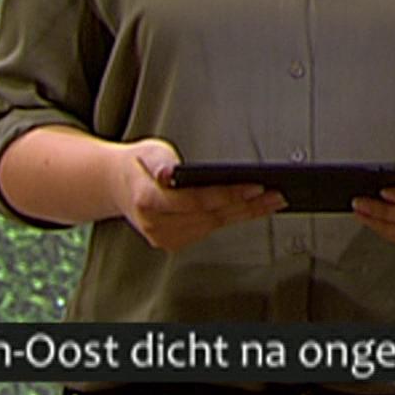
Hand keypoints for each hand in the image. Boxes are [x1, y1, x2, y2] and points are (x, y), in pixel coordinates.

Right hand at [111, 138, 285, 251]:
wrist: (118, 186)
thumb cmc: (139, 165)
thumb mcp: (148, 151)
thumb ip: (159, 161)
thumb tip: (168, 173)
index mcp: (147, 200)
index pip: (195, 201)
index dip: (227, 195)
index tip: (256, 186)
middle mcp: (155, 224)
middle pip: (210, 215)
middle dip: (247, 205)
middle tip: (277, 194)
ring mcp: (163, 237)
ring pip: (213, 225)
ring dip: (246, 214)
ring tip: (273, 200)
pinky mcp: (172, 242)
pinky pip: (209, 230)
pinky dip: (233, 219)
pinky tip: (253, 209)